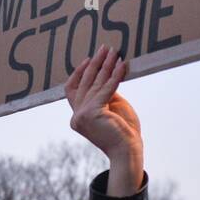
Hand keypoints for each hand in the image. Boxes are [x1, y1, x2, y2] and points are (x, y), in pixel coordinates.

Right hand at [66, 45, 142, 194]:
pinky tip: (122, 66)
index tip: (90, 59)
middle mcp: (76, 116)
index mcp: (78, 117)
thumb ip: (105, 93)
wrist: (127, 151)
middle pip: (83, 83)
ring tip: (115, 52)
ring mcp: (82, 115)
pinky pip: (106, 89)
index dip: (79, 73)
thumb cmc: (123, 132)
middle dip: (95, 64)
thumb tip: (107, 73)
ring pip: (94, 84)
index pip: (71, 90)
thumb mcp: (111, 107)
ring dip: (106, 66)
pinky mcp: (92, 112)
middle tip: (105, 48)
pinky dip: (115, 76)